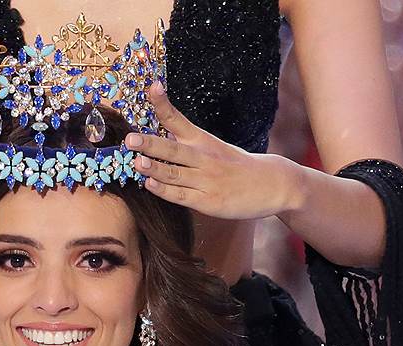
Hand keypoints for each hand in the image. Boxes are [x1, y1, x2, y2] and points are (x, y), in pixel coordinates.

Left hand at [125, 81, 302, 220]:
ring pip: (174, 174)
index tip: (152, 87)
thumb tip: (152, 140)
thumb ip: (185, 142)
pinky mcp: (207, 201)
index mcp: (202, 140)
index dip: (163, 104)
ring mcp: (205, 180)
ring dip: (154, 168)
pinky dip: (164, 190)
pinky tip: (149, 184)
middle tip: (130, 139)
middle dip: (150, 143)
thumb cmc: (236, 166)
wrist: (273, 184)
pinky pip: (181, 195)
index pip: (178, 119)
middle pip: (173, 149)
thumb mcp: (214, 146)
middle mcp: (203, 158)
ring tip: (136, 162)